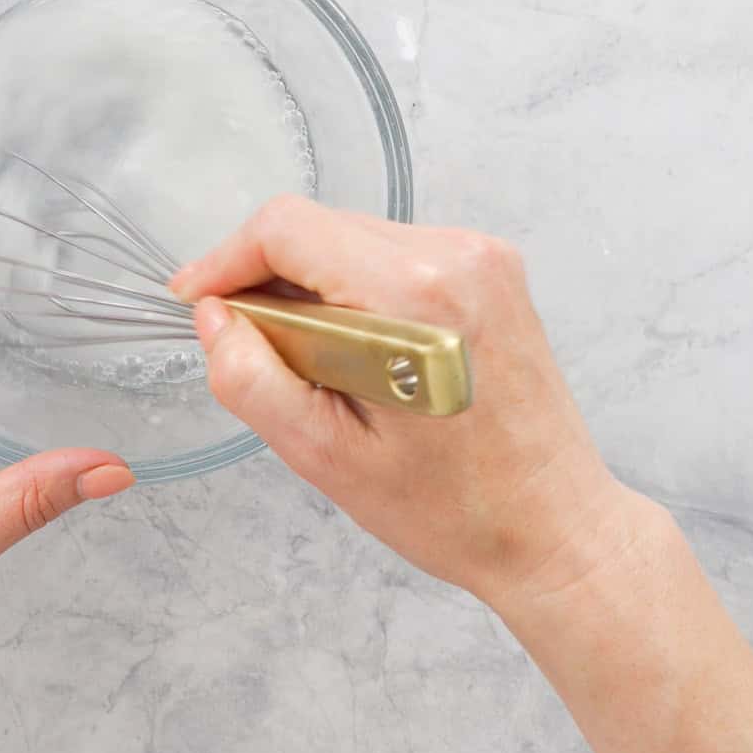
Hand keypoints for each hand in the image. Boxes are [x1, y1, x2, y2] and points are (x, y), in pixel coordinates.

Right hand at [171, 194, 625, 605]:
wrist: (555, 526)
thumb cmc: (451, 508)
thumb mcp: (324, 455)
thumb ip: (250, 376)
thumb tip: (213, 316)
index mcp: (413, 294)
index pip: (286, 227)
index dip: (225, 260)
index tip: (197, 301)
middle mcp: (455, 255)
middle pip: (317, 226)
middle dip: (267, 279)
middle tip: (256, 349)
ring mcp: (481, 255)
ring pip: (350, 236)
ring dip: (312, 287)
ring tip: (318, 363)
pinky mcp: (490, 267)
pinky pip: (390, 252)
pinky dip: (355, 289)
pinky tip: (361, 350)